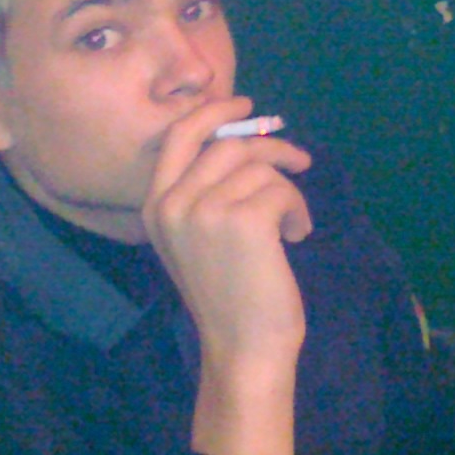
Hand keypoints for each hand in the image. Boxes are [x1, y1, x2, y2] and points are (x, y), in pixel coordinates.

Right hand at [145, 97, 313, 454]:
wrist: (242, 348)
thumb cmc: (228, 297)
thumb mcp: (199, 239)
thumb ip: (206, 191)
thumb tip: (245, 136)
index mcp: (155, 206)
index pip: (177, 136)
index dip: (213, 111)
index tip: (245, 106)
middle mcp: (172, 204)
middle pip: (226, 143)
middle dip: (269, 145)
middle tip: (299, 159)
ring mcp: (204, 210)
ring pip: (259, 167)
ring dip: (288, 190)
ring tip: (294, 224)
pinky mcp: (243, 220)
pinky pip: (281, 190)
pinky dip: (298, 209)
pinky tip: (297, 237)